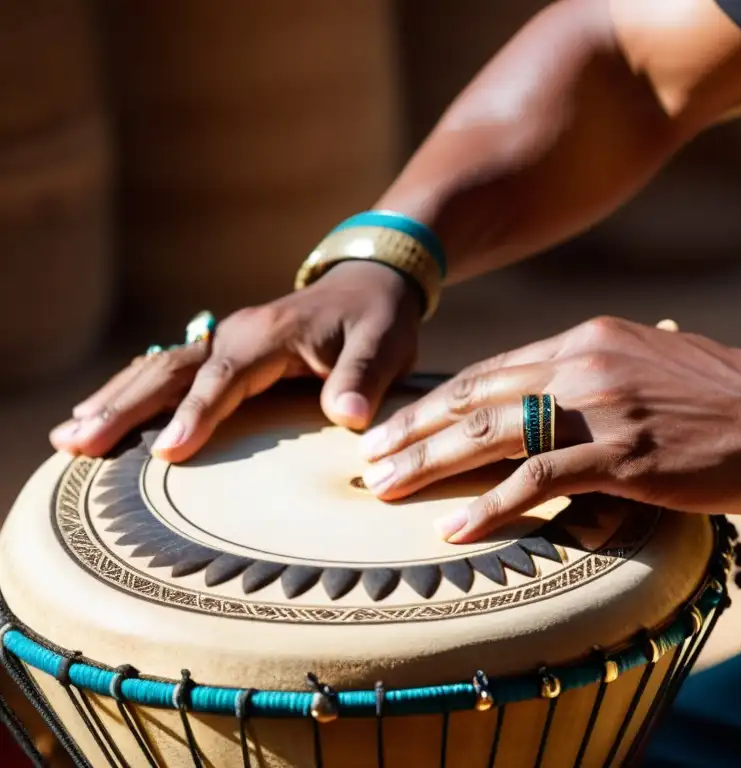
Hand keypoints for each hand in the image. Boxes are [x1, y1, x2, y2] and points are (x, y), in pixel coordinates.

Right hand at [50, 261, 421, 460]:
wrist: (371, 283)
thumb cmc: (379, 319)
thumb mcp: (386, 344)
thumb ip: (364, 378)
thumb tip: (349, 417)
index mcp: (271, 335)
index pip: (226, 379)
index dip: (197, 415)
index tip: (170, 452)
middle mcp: (237, 334)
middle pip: (170, 372)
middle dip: (124, 408)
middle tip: (76, 444)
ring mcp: (226, 340)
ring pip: (159, 370)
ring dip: (115, 400)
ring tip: (68, 437)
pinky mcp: (224, 352)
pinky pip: (170, 372)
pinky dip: (133, 393)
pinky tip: (103, 414)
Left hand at [359, 316, 740, 542]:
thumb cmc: (730, 397)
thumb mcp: (651, 367)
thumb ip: (596, 382)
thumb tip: (554, 413)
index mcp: (586, 341)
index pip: (491, 370)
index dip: (438, 399)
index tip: (400, 424)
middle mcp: (582, 364)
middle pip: (475, 396)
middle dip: (414, 428)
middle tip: (368, 457)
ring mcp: (599, 407)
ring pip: (491, 433)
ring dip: (430, 463)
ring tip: (383, 488)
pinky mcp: (621, 454)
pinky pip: (536, 480)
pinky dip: (489, 506)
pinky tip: (454, 529)